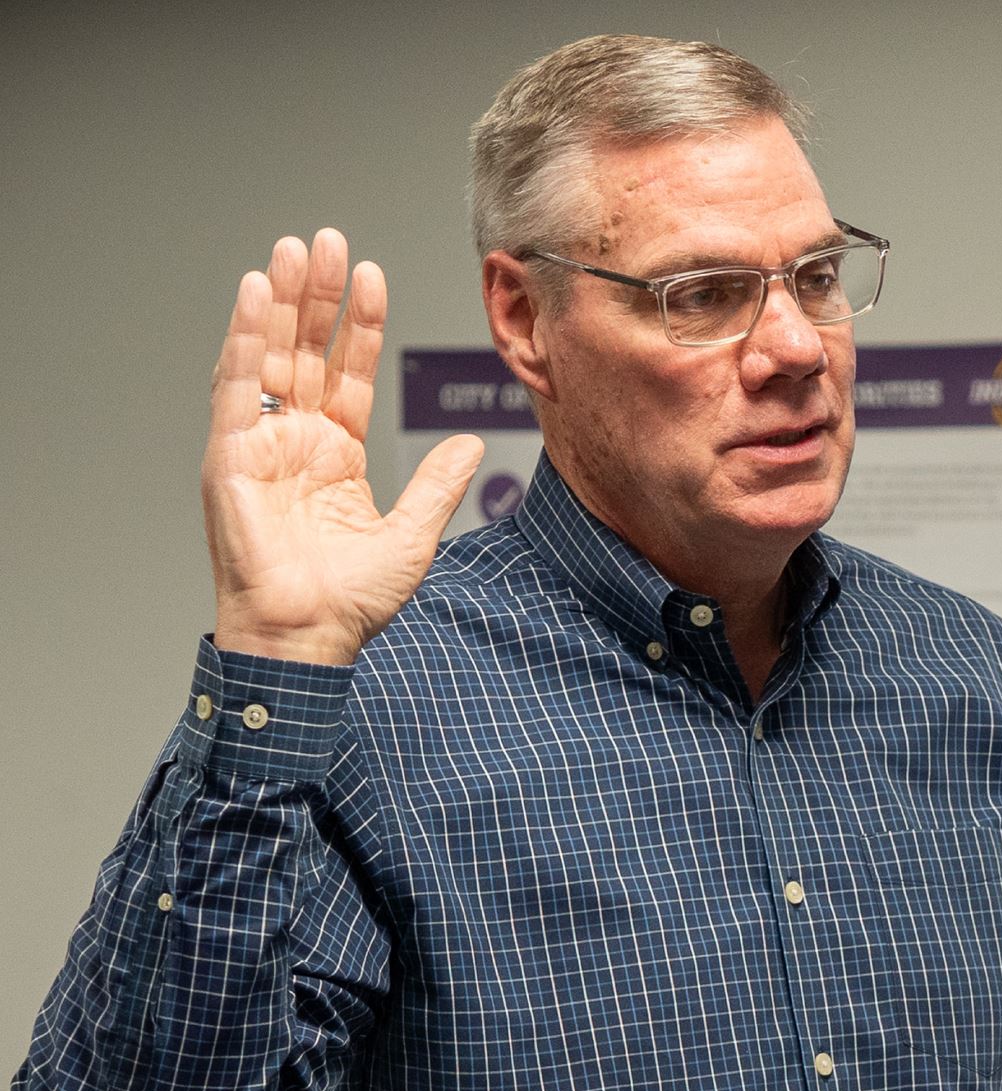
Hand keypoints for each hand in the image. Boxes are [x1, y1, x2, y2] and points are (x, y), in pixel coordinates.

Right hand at [202, 229, 483, 664]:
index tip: (373, 277)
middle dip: (319, 296)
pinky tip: (255, 295)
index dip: (360, 326)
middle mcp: (296, 440)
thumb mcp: (413, 534)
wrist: (308, 636)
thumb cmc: (350, 600)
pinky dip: (244, 339)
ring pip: (271, 356)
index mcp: (337, 453)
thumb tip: (468, 443)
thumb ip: (437, 484)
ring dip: (281, 302)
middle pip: (308, 351)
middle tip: (330, 240)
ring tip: (294, 250)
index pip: (351, 372)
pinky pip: (237, 387)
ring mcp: (262, 444)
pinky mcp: (230, 456)